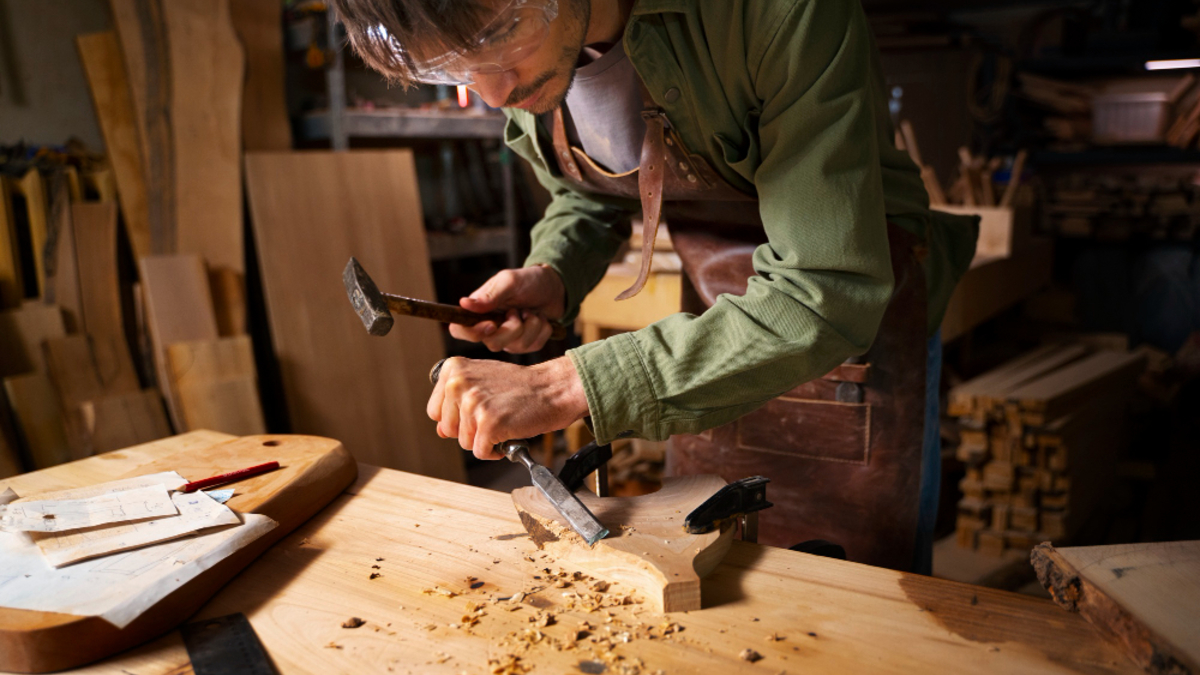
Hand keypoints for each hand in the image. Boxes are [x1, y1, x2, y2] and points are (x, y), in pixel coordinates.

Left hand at [428, 356, 588, 458]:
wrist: (553, 388)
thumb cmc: (521, 387)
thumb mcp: (482, 383)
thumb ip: (457, 403)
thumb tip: (440, 431)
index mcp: (453, 370)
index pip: (435, 411)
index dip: (457, 417)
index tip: (479, 409)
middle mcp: (458, 384)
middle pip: (448, 430)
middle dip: (470, 430)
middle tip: (495, 414)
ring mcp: (473, 404)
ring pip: (464, 443)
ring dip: (485, 440)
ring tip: (504, 421)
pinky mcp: (488, 424)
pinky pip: (480, 452)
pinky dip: (496, 451)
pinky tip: (509, 432)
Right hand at [450, 266, 564, 353]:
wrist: (554, 287)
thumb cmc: (528, 280)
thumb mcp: (509, 281)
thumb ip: (490, 295)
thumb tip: (464, 304)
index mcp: (479, 311)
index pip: (459, 330)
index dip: (471, 333)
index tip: (492, 325)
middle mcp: (491, 328)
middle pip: (492, 344)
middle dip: (512, 328)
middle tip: (518, 310)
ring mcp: (509, 339)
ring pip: (516, 347)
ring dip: (531, 325)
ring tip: (530, 311)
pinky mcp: (527, 344)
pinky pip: (534, 346)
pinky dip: (542, 329)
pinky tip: (540, 318)